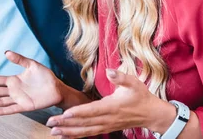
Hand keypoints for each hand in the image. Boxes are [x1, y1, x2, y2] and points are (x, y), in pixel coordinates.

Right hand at [0, 51, 73, 114]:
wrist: (57, 88)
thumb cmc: (45, 76)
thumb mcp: (31, 64)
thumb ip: (19, 59)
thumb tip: (6, 52)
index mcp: (13, 80)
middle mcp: (13, 90)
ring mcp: (18, 99)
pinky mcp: (24, 106)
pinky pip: (10, 109)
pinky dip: (1, 111)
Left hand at [45, 69, 175, 137]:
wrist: (151, 114)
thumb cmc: (141, 96)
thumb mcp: (133, 83)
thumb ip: (121, 77)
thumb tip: (110, 71)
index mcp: (112, 106)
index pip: (92, 111)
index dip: (78, 113)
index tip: (64, 114)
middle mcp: (107, 119)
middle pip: (84, 123)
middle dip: (66, 124)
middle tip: (50, 123)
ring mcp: (106, 125)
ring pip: (85, 131)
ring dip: (69, 132)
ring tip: (53, 132)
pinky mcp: (106, 128)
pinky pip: (89, 133)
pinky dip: (77, 135)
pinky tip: (65, 136)